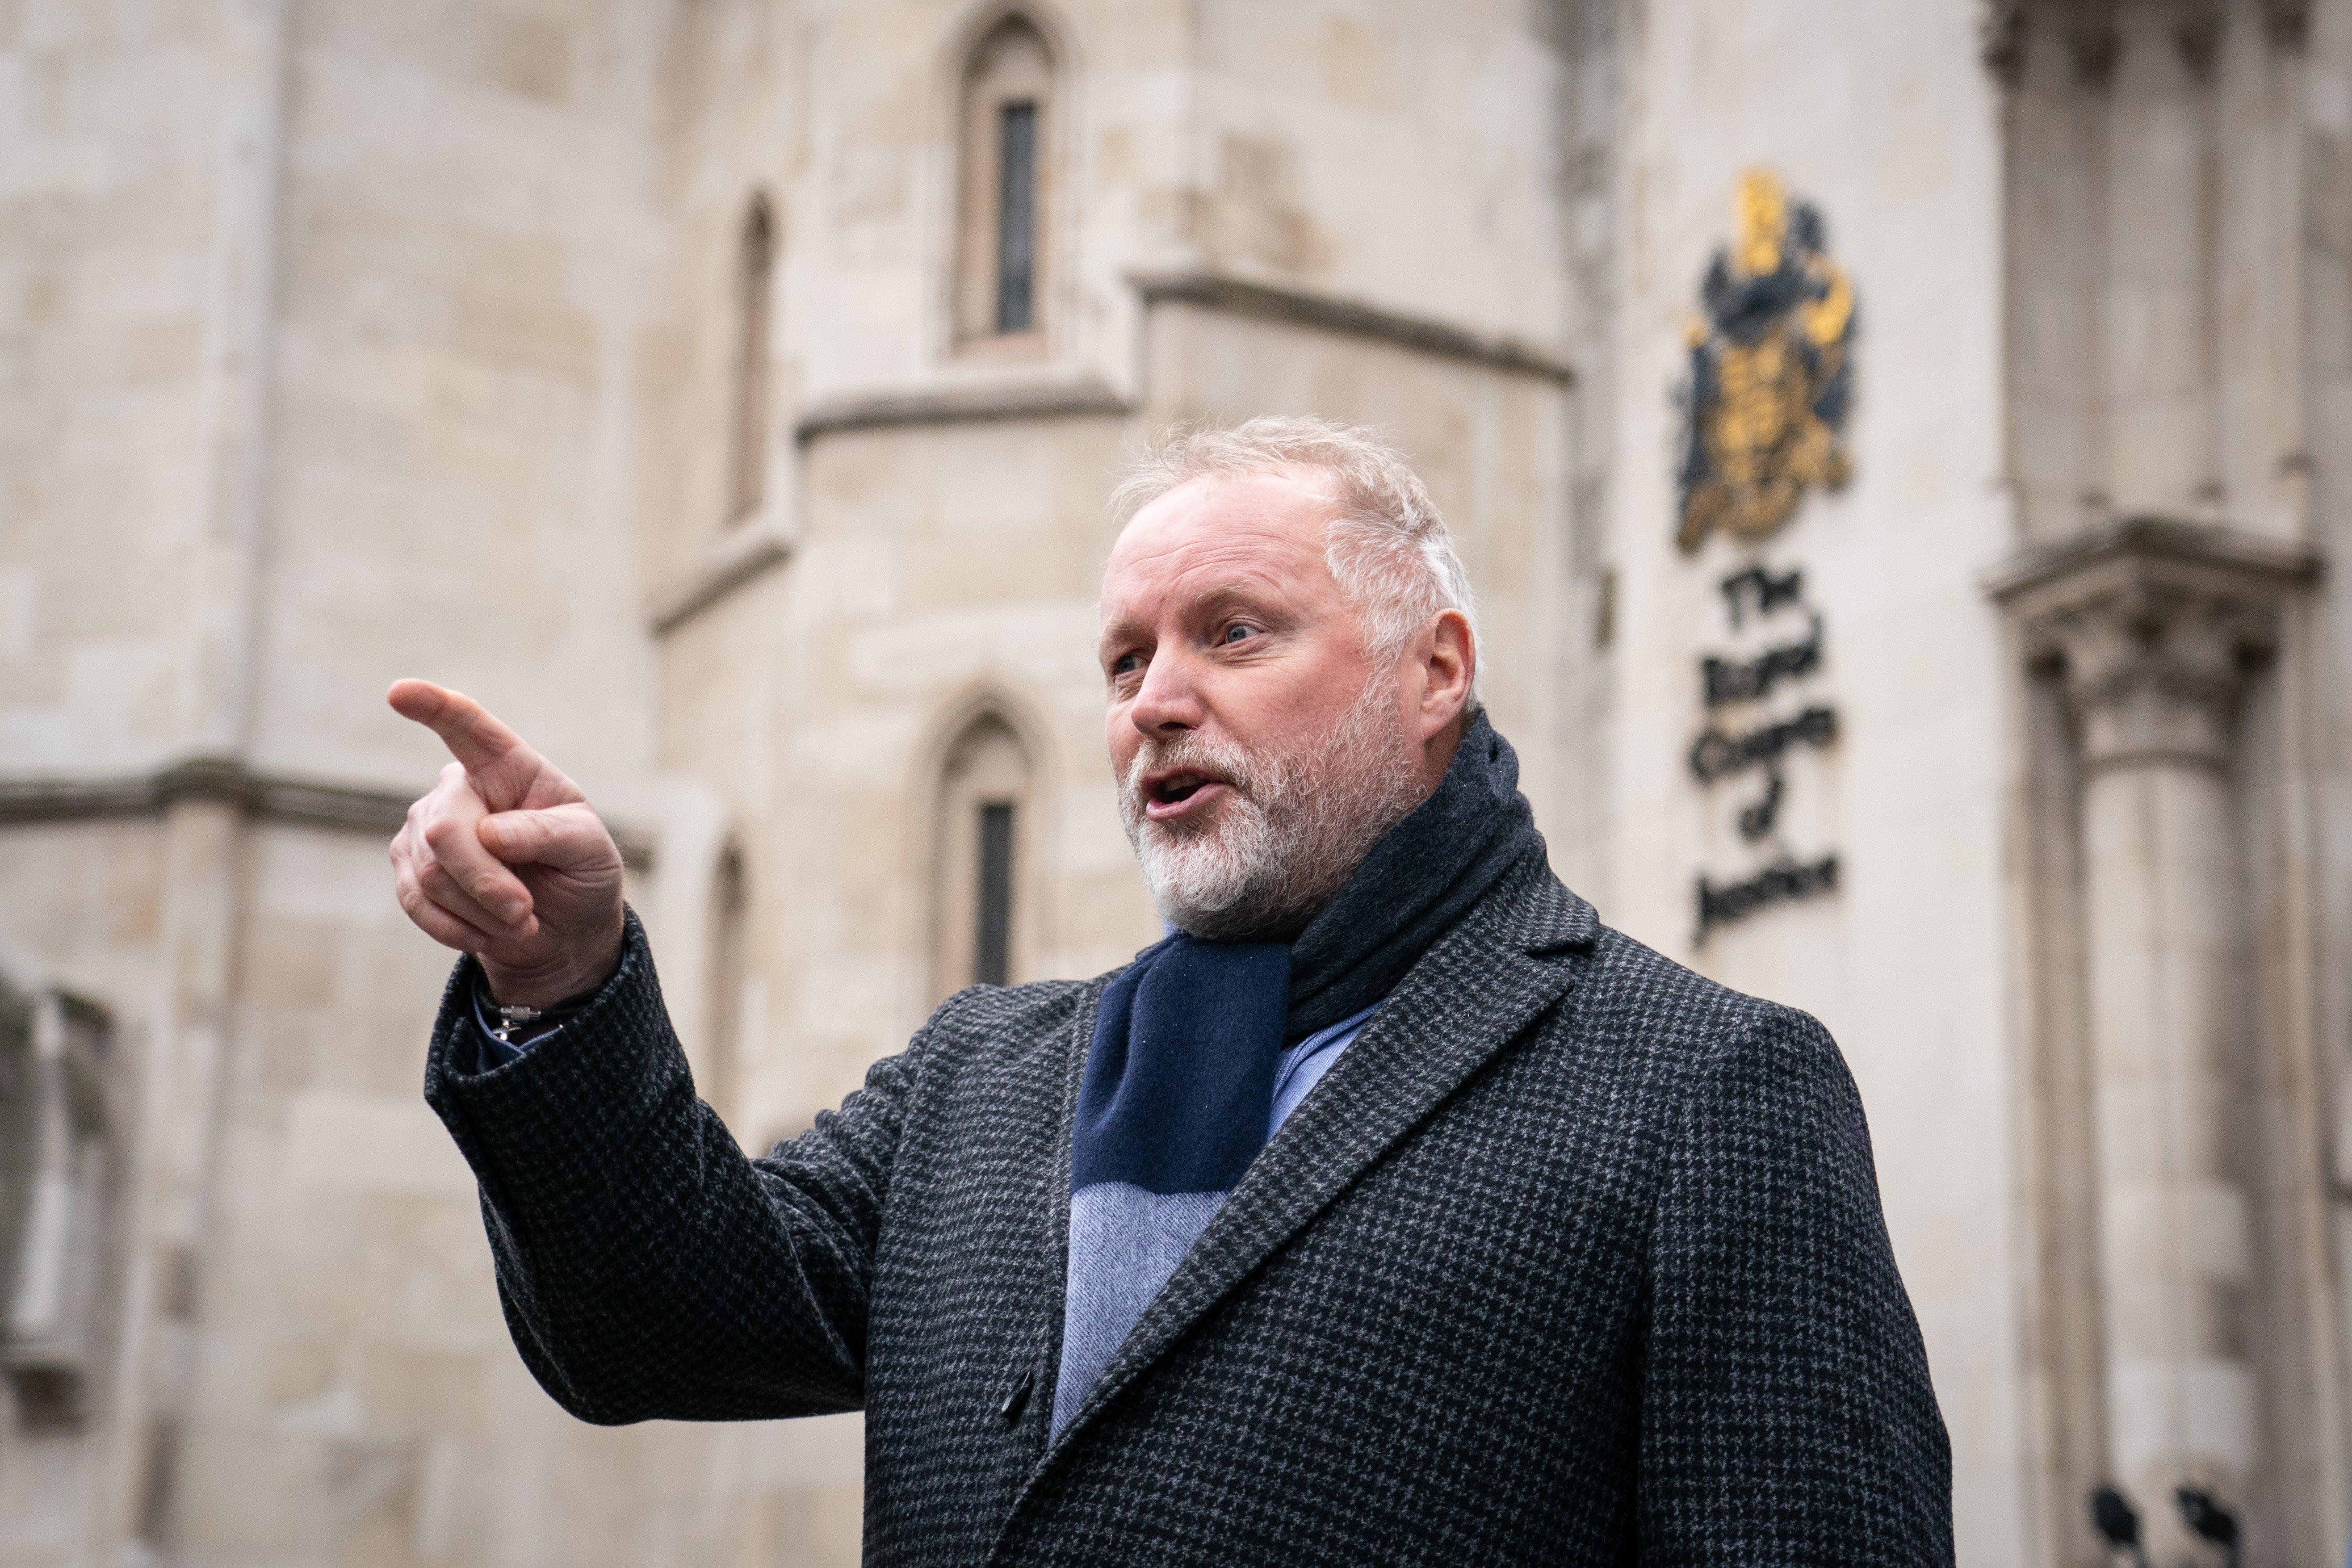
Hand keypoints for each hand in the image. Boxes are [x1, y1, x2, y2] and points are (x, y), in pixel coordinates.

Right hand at [387, 680, 625, 1008]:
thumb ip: (548, 834)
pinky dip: (458, 928)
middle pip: (445, 829)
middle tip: (525, 912)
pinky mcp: (408, 869)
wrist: (562, 925)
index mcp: (508, 765)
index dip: (434, 708)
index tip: (400, 692)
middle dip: (485, 880)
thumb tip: (490, 835)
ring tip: (520, 920)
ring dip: (481, 910)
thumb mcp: (589, 850)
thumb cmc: (580, 872)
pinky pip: (417, 901)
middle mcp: (458, 788)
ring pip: (430, 872)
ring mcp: (424, 827)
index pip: (468, 727)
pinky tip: (489, 933)